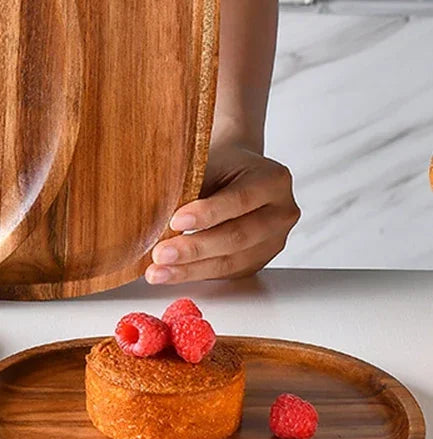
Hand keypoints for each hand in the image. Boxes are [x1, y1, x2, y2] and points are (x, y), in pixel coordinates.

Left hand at [145, 143, 299, 284]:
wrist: (236, 174)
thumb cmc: (219, 166)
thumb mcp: (208, 163)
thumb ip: (190, 187)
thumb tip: (156, 215)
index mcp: (273, 180)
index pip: (239, 200)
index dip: (207, 214)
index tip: (175, 222)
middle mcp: (281, 213)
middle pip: (237, 237)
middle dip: (195, 249)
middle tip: (161, 255)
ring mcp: (273, 241)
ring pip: (230, 262)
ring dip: (190, 270)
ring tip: (158, 271)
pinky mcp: (258, 261)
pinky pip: (226, 273)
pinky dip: (195, 274)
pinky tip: (171, 273)